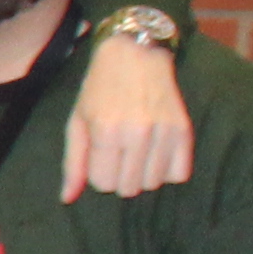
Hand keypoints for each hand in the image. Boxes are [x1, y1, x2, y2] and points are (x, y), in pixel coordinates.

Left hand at [60, 29, 193, 197]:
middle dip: (119, 177)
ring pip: (153, 183)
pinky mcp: (184, 130)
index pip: (103, 184)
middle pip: (129, 188)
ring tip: (136, 152)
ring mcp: (164, 132)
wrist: (136, 54)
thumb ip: (73, 163)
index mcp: (106, 131)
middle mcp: (137, 133)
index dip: (99, 174)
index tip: (100, 157)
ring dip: (142, 174)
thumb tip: (68, 199)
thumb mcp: (77, 122)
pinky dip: (167, 170)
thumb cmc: (100, 89)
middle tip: (118, 155)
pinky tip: (156, 154)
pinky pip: (179, 175)